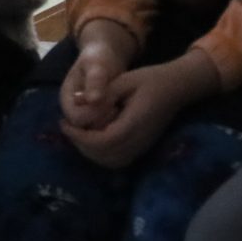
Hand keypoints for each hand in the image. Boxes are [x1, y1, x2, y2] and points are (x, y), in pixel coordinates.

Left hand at [59, 49, 218, 169]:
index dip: (80, 136)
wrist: (177, 87)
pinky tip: (93, 138)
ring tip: (77, 134)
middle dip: (81, 145)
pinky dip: (102, 154)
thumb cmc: (149, 79)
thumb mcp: (123, 80)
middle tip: (67, 128)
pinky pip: (119, 159)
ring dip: (91, 152)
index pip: (102, 141)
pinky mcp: (143, 147)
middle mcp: (139, 140)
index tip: (64, 123)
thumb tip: (77, 102)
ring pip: (112, 161)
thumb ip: (101, 94)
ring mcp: (143, 146)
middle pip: (105, 156)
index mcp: (134, 123)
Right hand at [62, 18, 136, 129]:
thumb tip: (93, 100)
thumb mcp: (96, 64)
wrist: (105, 58)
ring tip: (121, 112)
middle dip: (103, 123)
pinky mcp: (95, 122)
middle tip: (118, 108)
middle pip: (84, 132)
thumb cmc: (99, 58)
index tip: (112, 102)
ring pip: (93, 136)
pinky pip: (102, 135)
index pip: (76, 119)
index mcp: (67, 99)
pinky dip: (114, 130)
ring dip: (109, 128)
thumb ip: (94, 80)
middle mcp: (72, 112)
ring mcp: (83, 118)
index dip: (95, 115)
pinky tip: (124, 118)